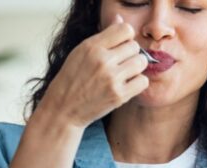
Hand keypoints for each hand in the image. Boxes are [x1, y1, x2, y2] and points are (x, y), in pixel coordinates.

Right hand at [38, 14, 149, 128]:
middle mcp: (102, 60)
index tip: (120, 47)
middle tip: (120, 64)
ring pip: (141, 62)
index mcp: (92, 46)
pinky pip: (143, 81)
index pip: (125, 29)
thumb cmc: (72, 79)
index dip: (126, 38)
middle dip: (130, 54)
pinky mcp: (118, 95)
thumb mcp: (81, 52)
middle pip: (135, 46)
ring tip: (124, 74)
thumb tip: (120, 20)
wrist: (63, 109)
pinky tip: (126, 85)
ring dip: (136, 68)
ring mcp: (111, 78)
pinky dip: (137, 83)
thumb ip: (103, 37)